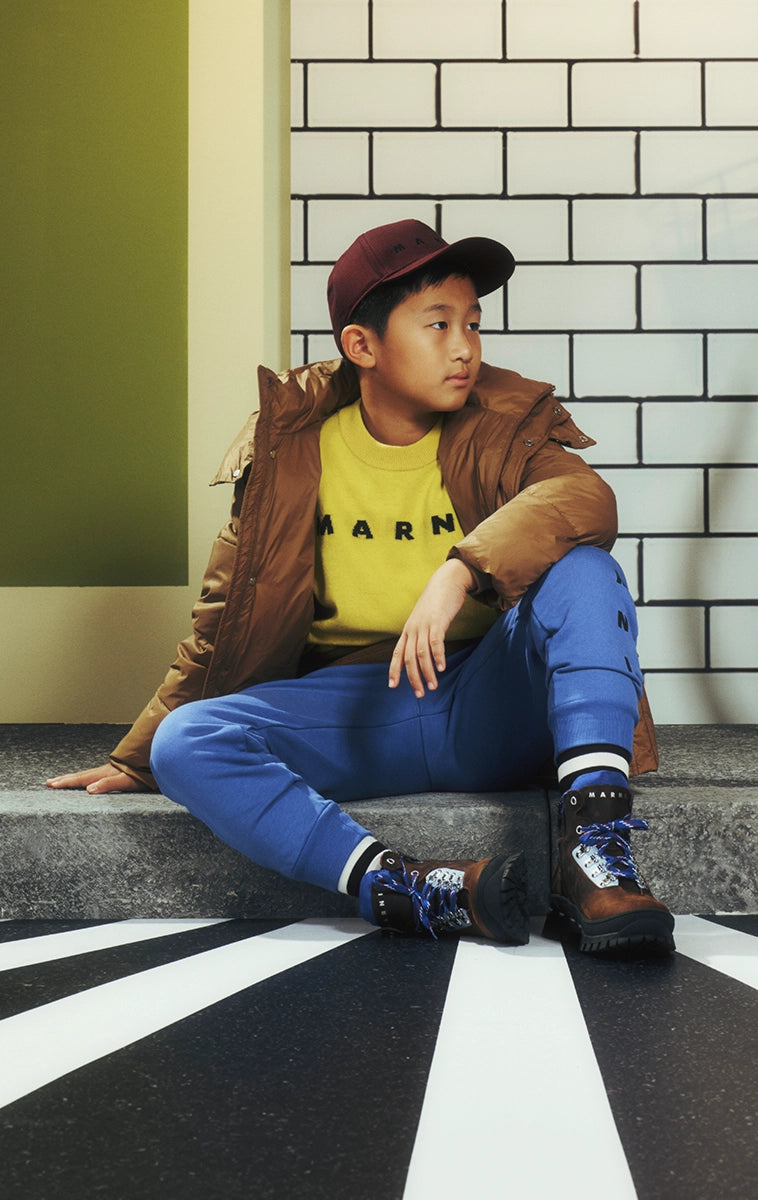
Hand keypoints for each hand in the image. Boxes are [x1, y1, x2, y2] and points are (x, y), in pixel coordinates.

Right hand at [46, 763, 146, 793]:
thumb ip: (109, 784)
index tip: (51, 784)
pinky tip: (89, 779)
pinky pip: (97, 773)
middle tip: (49, 782)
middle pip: (82, 775)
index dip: (66, 782)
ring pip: (89, 773)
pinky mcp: (119, 768)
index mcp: (106, 773)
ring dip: (75, 777)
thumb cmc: (146, 770)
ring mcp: (112, 768)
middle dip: (65, 779)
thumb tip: (89, 789)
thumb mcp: (128, 780)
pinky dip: (87, 776)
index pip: (82, 779)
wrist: (159, 753)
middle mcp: (106, 769)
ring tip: (63, 780)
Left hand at [389, 558, 474, 697]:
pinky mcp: (437, 621)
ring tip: (433, 686)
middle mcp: (413, 629)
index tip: (392, 686)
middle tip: (420, 694)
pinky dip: (437, 657)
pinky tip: (442, 668)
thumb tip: (423, 651)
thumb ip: (422, 634)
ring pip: (421, 654)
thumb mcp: (424, 619)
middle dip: (413, 678)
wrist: (447, 580)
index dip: (393, 670)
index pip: (396, 653)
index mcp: (408, 630)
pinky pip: (435, 642)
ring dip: (426, 672)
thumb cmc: (437, 603)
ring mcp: (424, 625)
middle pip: (408, 658)